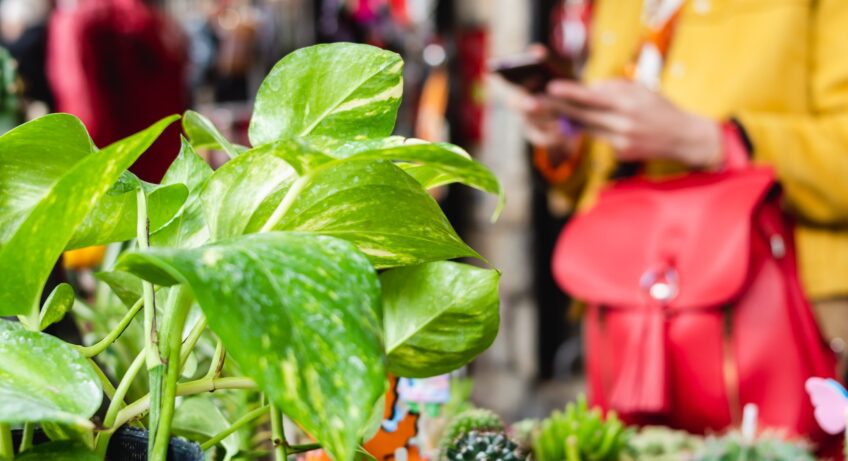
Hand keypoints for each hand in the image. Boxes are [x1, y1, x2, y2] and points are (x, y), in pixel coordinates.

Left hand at [537, 79, 722, 167]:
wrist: (683, 137)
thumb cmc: (660, 108)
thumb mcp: (641, 90)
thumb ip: (614, 88)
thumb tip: (588, 88)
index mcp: (628, 104)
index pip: (593, 98)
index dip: (570, 93)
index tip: (551, 88)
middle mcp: (624, 123)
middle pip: (584, 116)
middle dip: (560, 109)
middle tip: (538, 102)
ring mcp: (621, 140)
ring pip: (589, 128)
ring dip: (572, 120)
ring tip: (554, 110)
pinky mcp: (621, 152)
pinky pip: (601, 138)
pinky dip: (597, 130)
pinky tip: (598, 125)